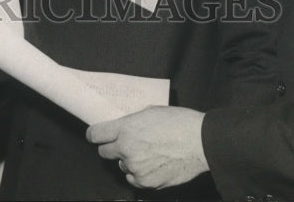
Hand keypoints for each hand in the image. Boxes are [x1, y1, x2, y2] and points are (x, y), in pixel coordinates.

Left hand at [86, 106, 207, 188]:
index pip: (96, 134)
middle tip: (122, 144)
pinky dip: (139, 174)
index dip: (94, 135)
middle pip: (104, 152)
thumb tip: (123, 128)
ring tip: (147, 153)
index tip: (95, 136)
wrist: (199, 141)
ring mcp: (136, 167)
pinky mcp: (147, 182)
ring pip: (122, 166)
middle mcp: (127, 149)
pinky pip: (134, 180)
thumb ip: (132, 122)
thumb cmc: (177, 122)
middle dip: (111, 148)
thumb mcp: (149, 112)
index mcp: (125, 128)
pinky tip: (151, 165)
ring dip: (129, 161)